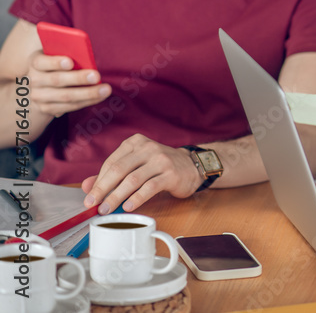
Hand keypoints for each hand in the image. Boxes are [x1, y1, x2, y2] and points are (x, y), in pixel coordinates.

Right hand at [26, 50, 110, 117]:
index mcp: (35, 62)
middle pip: (57, 80)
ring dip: (88, 94)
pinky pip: (69, 107)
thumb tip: (86, 59)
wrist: (42, 84)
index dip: (55, 62)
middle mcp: (33, 80)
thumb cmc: (58, 63)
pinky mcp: (46, 108)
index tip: (70, 62)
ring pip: (65, 96)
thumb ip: (68, 54)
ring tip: (105, 89)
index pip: (41, 62)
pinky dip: (87, 101)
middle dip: (78, 79)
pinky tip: (100, 97)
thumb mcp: (58, 55)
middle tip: (97, 76)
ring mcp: (38, 96)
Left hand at [81, 134, 201, 213]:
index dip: (98, 181)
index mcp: (136, 143)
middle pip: (119, 169)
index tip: (90, 196)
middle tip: (93, 204)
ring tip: (106, 209)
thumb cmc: (160, 166)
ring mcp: (161, 160)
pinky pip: (150, 187)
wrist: (192, 166)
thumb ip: (112, 174)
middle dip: (103, 189)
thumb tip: (87, 186)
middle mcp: (148, 148)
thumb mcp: (136, 164)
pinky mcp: (171, 174)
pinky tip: (128, 207)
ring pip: (133, 179)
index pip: (111, 162)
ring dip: (117, 196)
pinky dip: (137, 198)